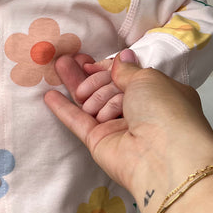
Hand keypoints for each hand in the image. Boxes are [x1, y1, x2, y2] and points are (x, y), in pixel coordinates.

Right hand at [45, 51, 212, 212]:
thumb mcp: (148, 79)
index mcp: (158, 94)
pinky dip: (64, 109)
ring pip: (92, 102)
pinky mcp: (99, 142)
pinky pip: (78, 122)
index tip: (90, 61)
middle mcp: (139, 111)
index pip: (127, 75)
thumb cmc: (164, 110)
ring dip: (78, 85)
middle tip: (70, 61)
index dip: (108, 67)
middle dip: (91, 76)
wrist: (162, 155)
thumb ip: (127, 69)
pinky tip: (48, 95)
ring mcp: (118, 128)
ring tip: (61, 66)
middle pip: (108, 87)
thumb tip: (122, 57)